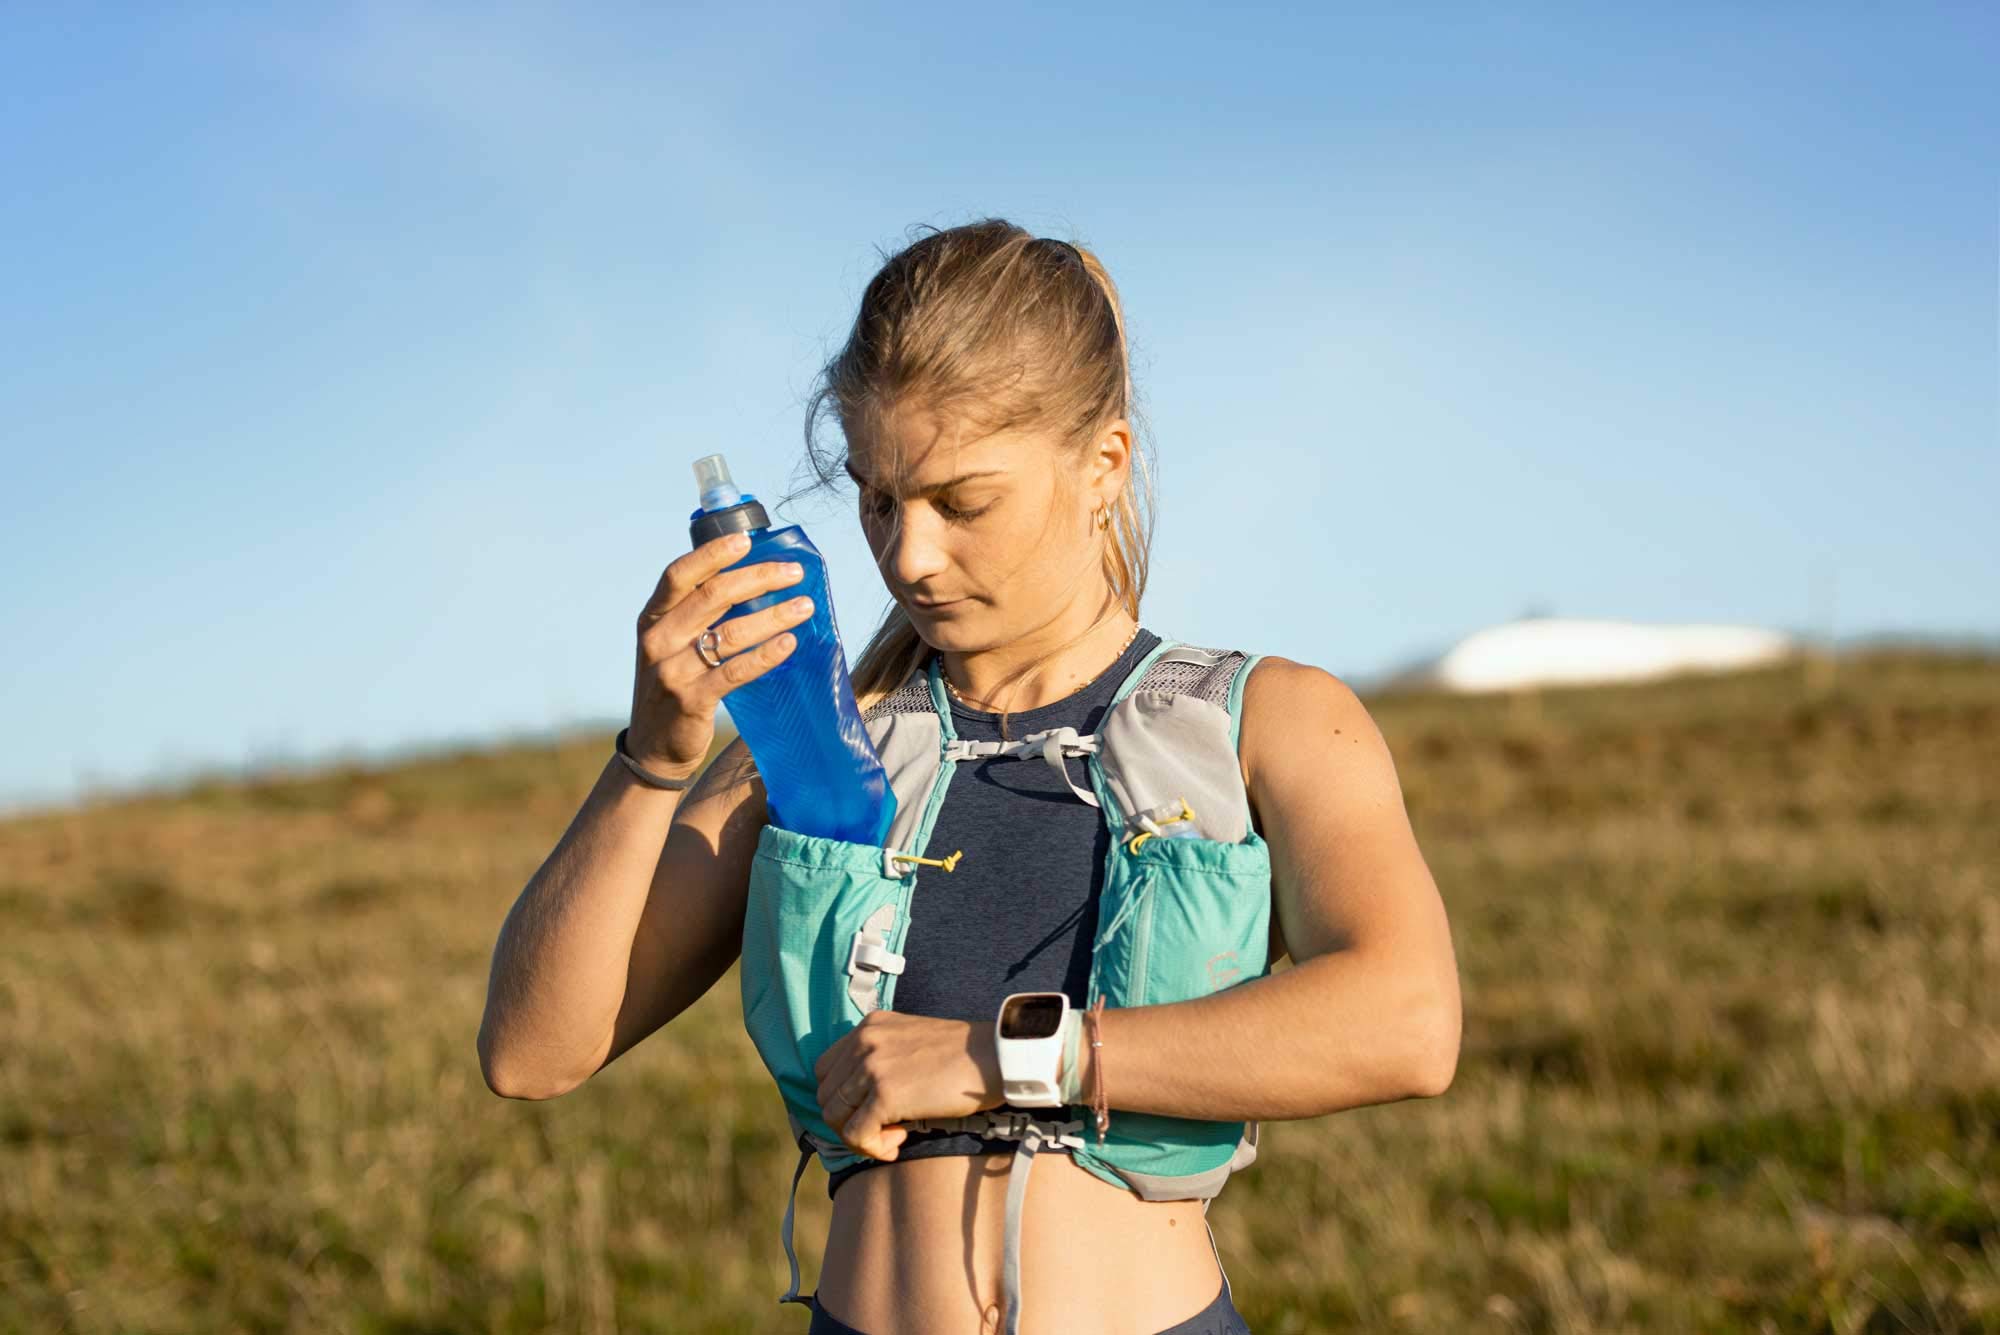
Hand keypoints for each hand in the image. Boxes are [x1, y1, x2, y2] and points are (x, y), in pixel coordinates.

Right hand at [627, 531, 813, 778]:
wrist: (654, 747)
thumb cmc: (674, 685)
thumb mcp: (672, 645)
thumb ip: (698, 615)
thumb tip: (753, 579)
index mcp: (652, 618)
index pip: (680, 574)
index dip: (712, 554)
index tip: (746, 540)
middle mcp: (658, 640)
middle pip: (712, 597)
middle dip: (758, 578)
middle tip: (794, 573)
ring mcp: (672, 671)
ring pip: (730, 632)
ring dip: (773, 616)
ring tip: (804, 606)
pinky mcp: (691, 700)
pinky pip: (735, 671)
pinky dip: (765, 655)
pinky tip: (789, 644)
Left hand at [813, 1011, 1003, 1160]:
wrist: (997, 1056)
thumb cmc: (963, 1056)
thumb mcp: (911, 1042)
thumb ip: (881, 1059)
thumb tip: (862, 1102)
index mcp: (869, 1027)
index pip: (826, 1070)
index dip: (842, 1098)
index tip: (869, 1110)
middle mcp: (864, 1042)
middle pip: (826, 1096)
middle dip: (848, 1121)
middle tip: (882, 1129)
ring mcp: (872, 1067)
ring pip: (835, 1117)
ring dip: (860, 1136)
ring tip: (894, 1137)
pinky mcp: (886, 1094)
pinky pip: (857, 1134)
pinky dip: (873, 1148)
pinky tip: (899, 1144)